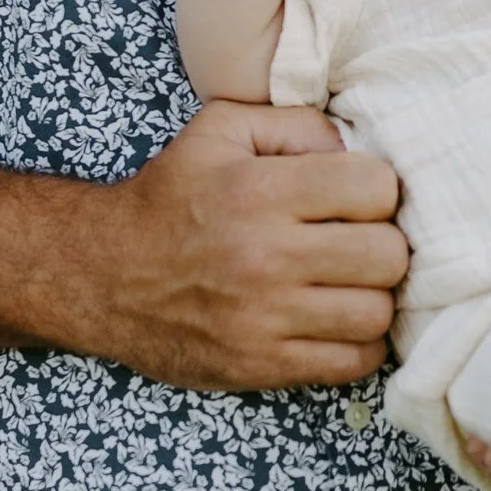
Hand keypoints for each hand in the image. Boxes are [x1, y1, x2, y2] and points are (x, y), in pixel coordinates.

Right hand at [86, 96, 407, 390]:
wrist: (102, 274)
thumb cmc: (170, 197)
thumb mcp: (221, 130)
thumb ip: (296, 124)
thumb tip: (355, 151)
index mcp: (259, 192)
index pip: (377, 188)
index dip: (376, 189)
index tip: (356, 198)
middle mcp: (265, 257)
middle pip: (388, 256)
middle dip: (382, 243)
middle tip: (358, 242)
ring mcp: (264, 319)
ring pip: (376, 314)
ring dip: (373, 296)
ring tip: (349, 283)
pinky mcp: (260, 366)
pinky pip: (352, 364)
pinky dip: (359, 344)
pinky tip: (336, 321)